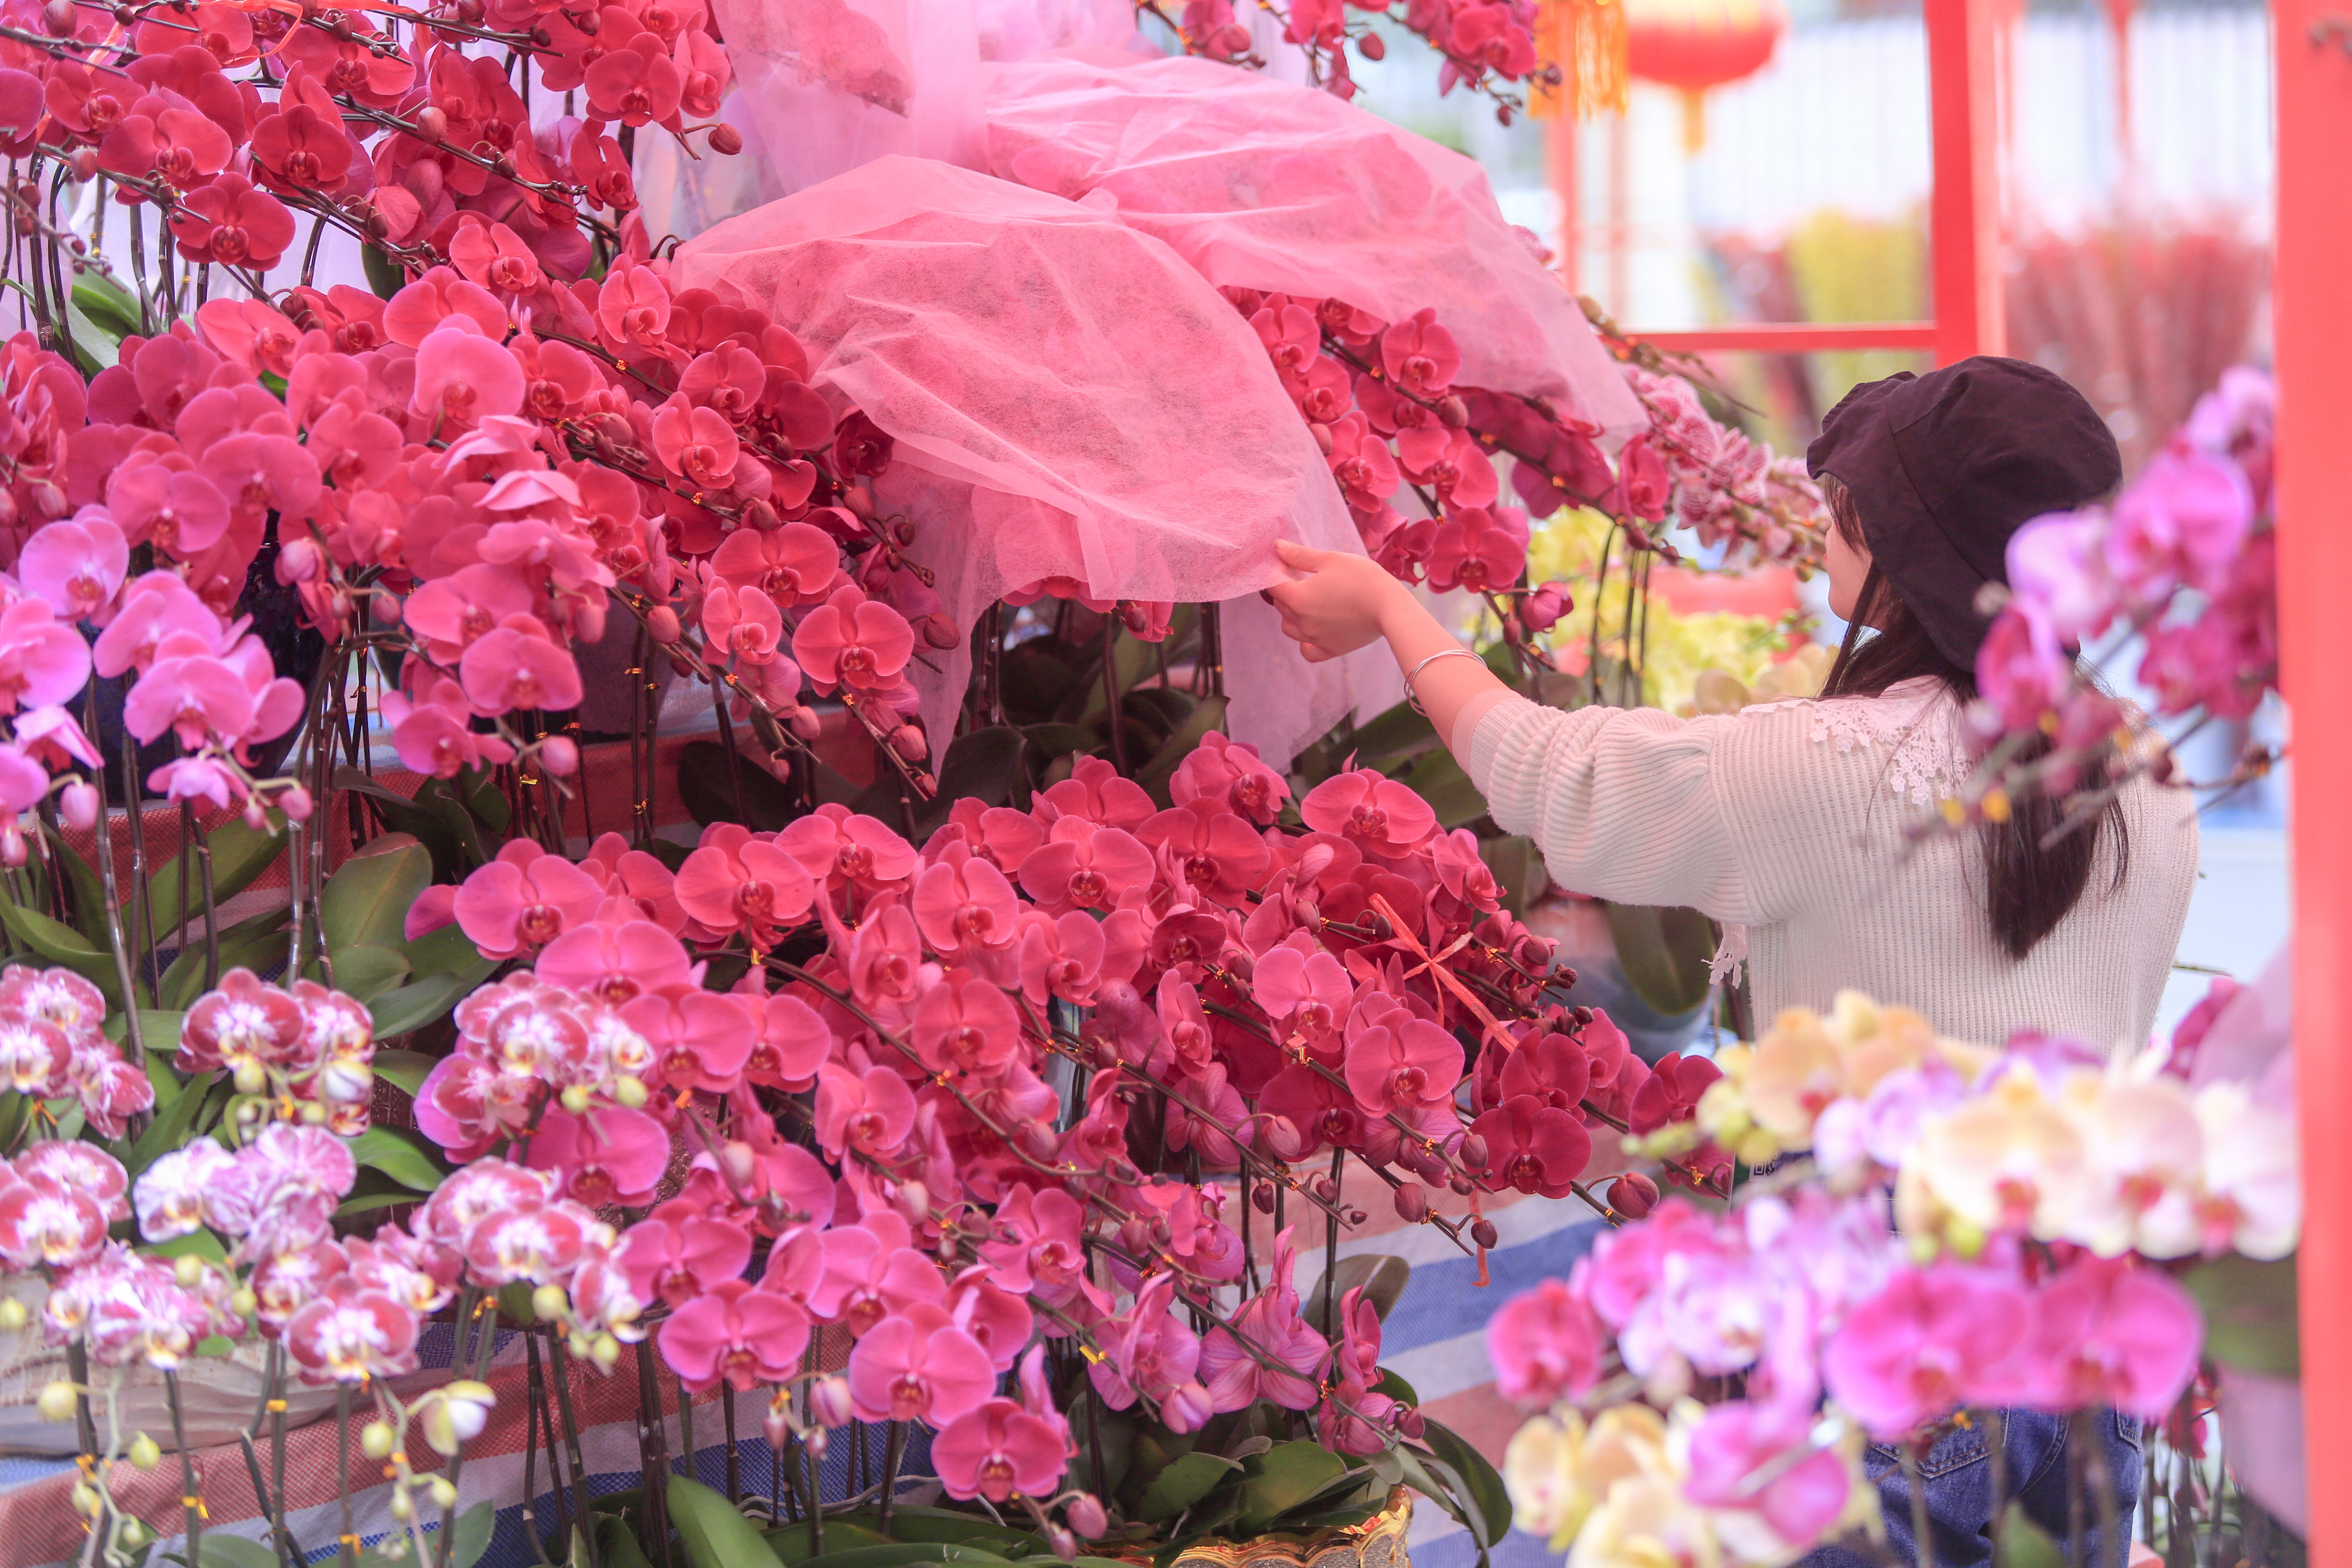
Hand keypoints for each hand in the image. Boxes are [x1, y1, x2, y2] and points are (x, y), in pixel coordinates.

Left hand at [1263, 540, 1410, 662]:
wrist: (1390, 607)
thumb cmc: (1362, 578)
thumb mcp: (1330, 559)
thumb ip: (1299, 555)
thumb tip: (1277, 546)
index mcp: (1297, 597)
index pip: (1272, 585)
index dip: (1277, 572)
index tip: (1289, 564)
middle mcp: (1301, 622)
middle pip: (1280, 605)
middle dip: (1286, 590)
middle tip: (1304, 578)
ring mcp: (1314, 639)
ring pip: (1289, 628)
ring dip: (1292, 615)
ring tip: (1310, 602)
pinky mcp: (1329, 650)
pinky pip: (1307, 651)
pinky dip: (1305, 641)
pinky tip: (1315, 629)